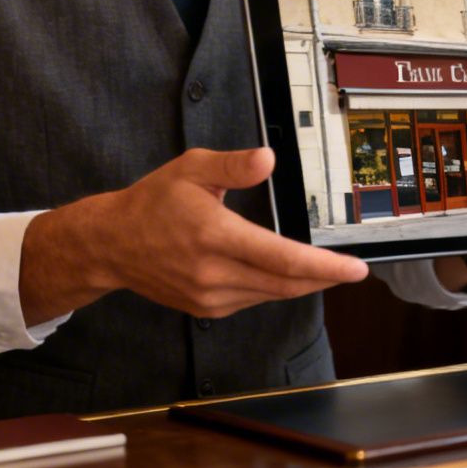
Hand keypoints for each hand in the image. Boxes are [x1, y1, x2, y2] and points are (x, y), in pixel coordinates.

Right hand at [19, 147, 368, 324]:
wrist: (111, 244)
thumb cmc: (152, 202)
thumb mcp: (191, 169)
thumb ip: (233, 166)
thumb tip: (268, 159)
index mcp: (214, 235)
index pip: (281, 258)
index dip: (324, 267)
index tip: (355, 269)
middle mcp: (213, 272)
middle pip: (285, 284)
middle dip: (323, 278)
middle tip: (350, 271)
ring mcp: (209, 296)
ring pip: (271, 295)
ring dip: (299, 283)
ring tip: (319, 269)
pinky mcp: (205, 308)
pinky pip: (252, 300)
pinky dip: (272, 288)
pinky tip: (276, 273)